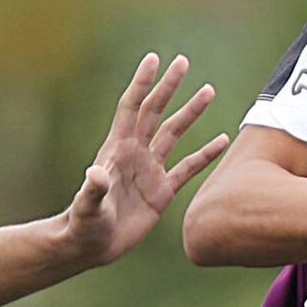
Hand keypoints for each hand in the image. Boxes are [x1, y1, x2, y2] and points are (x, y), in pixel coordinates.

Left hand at [65, 53, 228, 267]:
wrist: (92, 246)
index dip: (143, 83)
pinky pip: (189, 168)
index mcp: (117, 150)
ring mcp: (150, 171)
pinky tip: (223, 140)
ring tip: (209, 90)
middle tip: (183, 61)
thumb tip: (96, 174)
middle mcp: (135, 154)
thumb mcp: (88, 208)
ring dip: (191, 112)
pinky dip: (207, 154)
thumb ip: (93, 190)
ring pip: (175, 134)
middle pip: (156, 112)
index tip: (154, 59)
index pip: (132, 108)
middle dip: (169, 86)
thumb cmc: (83, 225)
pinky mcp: (163, 191)